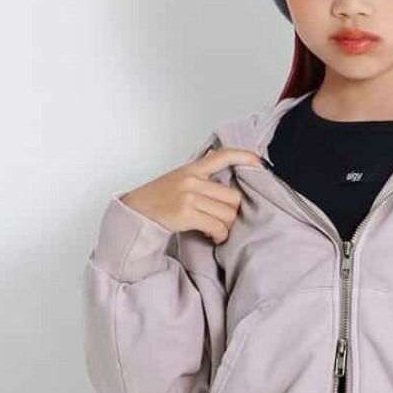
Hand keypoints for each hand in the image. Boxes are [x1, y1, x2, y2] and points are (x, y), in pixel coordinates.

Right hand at [120, 146, 264, 243]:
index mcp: (192, 169)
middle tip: (222, 220)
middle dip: (232, 212)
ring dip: (226, 226)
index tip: (258, 162)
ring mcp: (189, 197)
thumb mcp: (179, 179)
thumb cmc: (158, 199)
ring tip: (215, 230)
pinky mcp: (186, 214)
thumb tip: (226, 181)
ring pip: (228, 213)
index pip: (223, 156)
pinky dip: (219, 235)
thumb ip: (201, 177)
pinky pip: (217, 226)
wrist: (135, 213)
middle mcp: (192, 180)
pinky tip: (212, 236)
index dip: (244, 157)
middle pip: (233, 196)